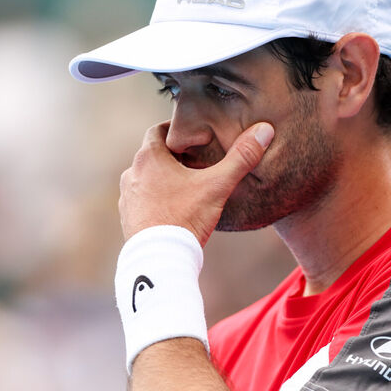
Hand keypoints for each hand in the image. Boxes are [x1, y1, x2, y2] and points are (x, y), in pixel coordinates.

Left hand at [119, 121, 274, 245]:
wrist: (160, 261)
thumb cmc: (185, 218)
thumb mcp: (217, 186)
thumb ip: (240, 157)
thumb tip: (264, 130)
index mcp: (148, 158)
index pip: (159, 130)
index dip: (177, 130)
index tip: (194, 135)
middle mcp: (132, 173)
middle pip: (154, 155)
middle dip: (174, 156)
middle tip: (197, 159)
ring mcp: (127, 197)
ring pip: (147, 178)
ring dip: (164, 179)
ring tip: (188, 186)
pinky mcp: (128, 218)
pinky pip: (143, 200)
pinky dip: (157, 199)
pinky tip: (176, 209)